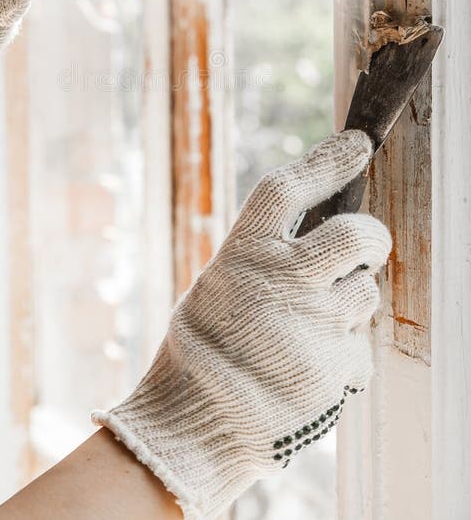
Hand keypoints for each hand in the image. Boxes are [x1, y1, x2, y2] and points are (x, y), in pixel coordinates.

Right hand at [94, 130, 391, 519]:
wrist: (195, 424)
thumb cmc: (201, 351)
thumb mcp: (218, 288)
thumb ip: (262, 261)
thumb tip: (310, 233)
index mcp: (244, 254)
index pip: (289, 188)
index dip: (326, 160)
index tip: (356, 144)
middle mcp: (282, 281)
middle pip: (356, 235)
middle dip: (372, 237)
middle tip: (365, 248)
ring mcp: (313, 324)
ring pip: (365, 292)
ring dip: (351, 302)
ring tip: (313, 324)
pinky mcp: (335, 368)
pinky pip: (360, 347)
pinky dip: (344, 353)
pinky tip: (311, 365)